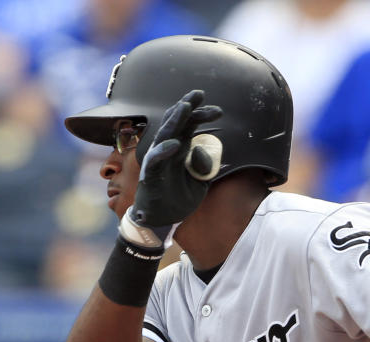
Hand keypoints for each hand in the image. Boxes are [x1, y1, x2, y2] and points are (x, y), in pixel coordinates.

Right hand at [121, 90, 222, 247]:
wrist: (162, 219)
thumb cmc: (178, 197)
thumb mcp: (200, 180)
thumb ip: (205, 164)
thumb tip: (203, 147)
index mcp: (180, 148)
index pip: (190, 125)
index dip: (201, 114)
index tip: (218, 110)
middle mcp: (167, 150)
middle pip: (177, 122)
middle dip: (188, 107)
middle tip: (200, 93)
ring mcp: (158, 160)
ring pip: (165, 134)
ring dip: (175, 119)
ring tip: (185, 107)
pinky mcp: (151, 175)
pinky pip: (157, 159)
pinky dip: (165, 150)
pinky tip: (177, 144)